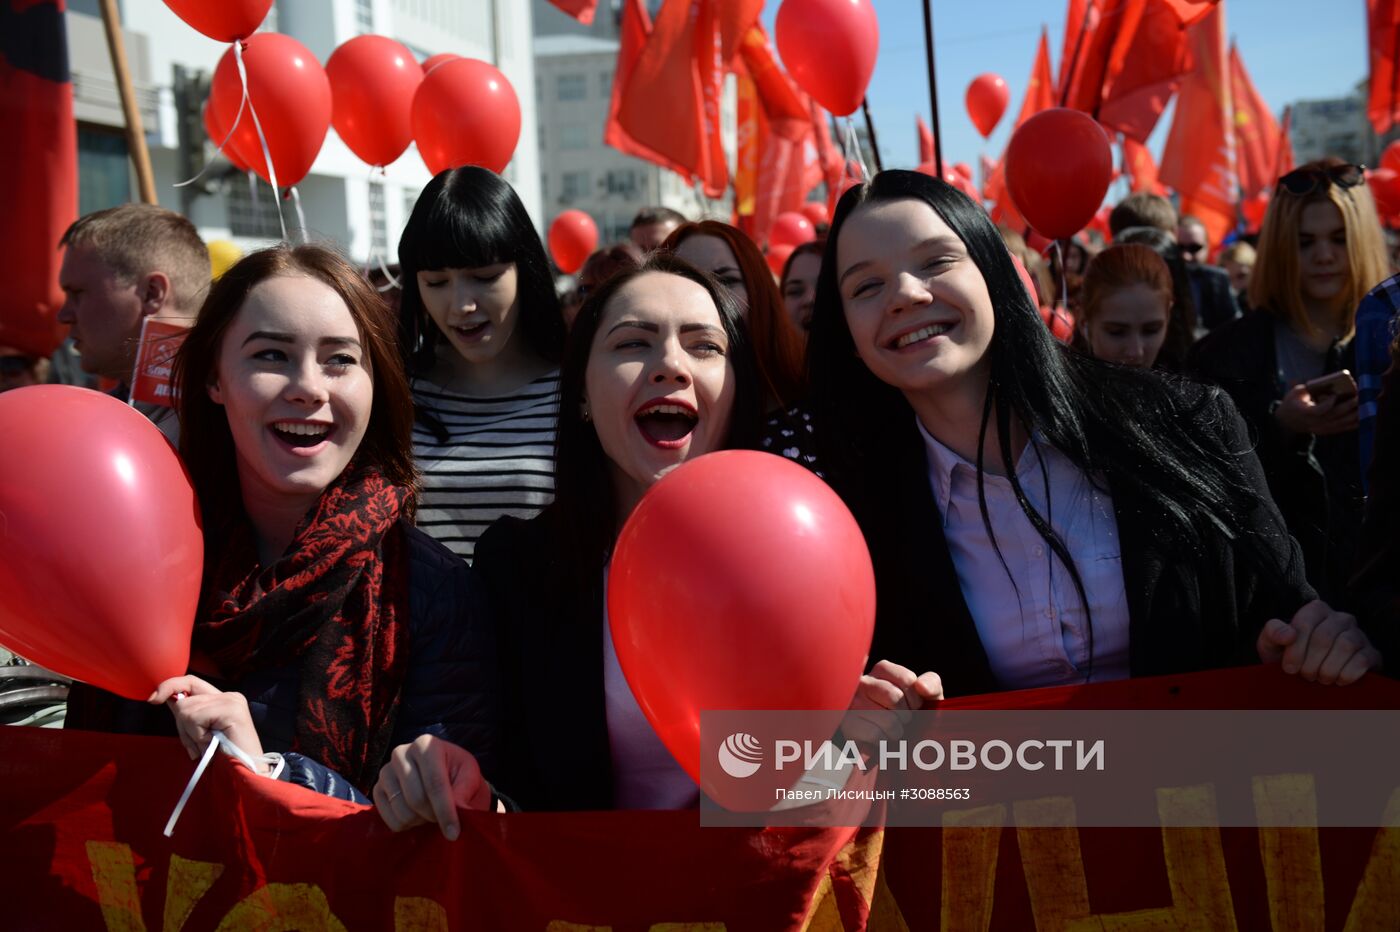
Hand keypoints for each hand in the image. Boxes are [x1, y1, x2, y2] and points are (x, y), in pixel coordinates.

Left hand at [149, 675, 266, 769]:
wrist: (242, 775)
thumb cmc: (220, 759)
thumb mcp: (198, 733)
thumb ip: (187, 714)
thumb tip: (166, 697)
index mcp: (222, 699)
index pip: (190, 682)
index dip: (169, 686)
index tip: (152, 699)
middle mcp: (228, 696)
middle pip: (184, 696)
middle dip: (182, 724)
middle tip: (198, 744)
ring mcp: (232, 701)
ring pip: (186, 709)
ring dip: (192, 734)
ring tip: (208, 745)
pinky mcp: (231, 709)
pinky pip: (195, 717)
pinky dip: (198, 735)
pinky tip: (212, 743)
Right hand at [372, 735, 492, 839]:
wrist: (443, 777)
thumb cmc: (458, 776)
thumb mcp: (470, 777)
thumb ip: (464, 792)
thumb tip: (459, 810)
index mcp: (426, 745)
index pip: (435, 782)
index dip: (445, 810)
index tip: (454, 833)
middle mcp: (401, 753)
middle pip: (416, 799)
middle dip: (434, 816)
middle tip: (445, 820)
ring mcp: (386, 771)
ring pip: (402, 811)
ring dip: (421, 821)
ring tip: (431, 813)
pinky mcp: (377, 789)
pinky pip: (390, 820)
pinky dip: (407, 826)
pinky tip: (417, 816)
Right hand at [845, 660, 943, 744]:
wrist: (891, 742)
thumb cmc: (910, 714)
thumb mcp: (926, 696)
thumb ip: (931, 683)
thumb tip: (921, 687)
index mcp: (882, 669)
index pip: (907, 680)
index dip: (916, 699)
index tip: (913, 707)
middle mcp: (863, 681)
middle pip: (894, 698)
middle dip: (906, 716)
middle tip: (902, 721)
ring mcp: (852, 702)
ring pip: (887, 719)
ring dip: (897, 731)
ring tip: (892, 730)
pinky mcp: (848, 723)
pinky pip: (876, 735)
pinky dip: (884, 741)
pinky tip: (881, 738)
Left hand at [1256, 600, 1380, 684]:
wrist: (1308, 678)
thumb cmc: (1288, 657)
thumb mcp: (1271, 644)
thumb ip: (1272, 633)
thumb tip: (1288, 634)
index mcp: (1316, 610)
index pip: (1305, 623)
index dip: (1295, 649)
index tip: (1288, 668)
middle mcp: (1340, 618)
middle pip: (1324, 637)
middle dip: (1310, 662)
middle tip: (1305, 675)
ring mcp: (1359, 635)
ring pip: (1345, 646)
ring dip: (1328, 669)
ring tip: (1319, 678)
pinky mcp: (1372, 653)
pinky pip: (1362, 660)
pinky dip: (1346, 674)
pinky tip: (1337, 681)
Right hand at [1273, 382, 1358, 435]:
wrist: (1287, 421)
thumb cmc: (1293, 403)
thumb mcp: (1296, 393)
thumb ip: (1309, 387)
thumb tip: (1327, 382)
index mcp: (1303, 412)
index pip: (1317, 411)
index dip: (1327, 404)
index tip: (1334, 395)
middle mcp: (1312, 422)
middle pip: (1333, 416)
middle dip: (1347, 407)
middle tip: (1358, 397)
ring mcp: (1319, 428)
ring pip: (1339, 423)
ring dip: (1353, 415)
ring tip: (1363, 406)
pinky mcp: (1325, 431)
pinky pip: (1341, 429)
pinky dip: (1352, 424)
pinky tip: (1362, 418)